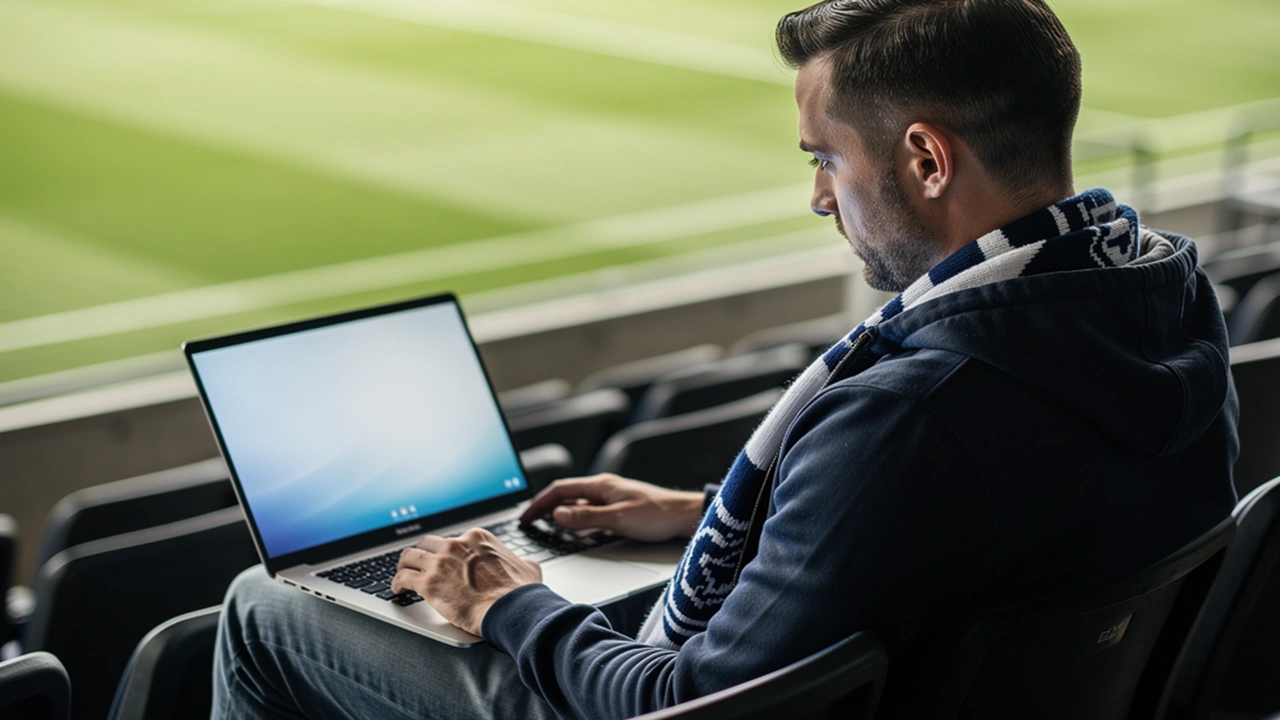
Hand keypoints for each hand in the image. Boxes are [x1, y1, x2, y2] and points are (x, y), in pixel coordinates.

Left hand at [391, 529, 540, 636]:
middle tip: (419, 565)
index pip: (452, 539)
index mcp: (477, 538)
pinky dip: (397, 583)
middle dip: (422, 554)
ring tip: (401, 574)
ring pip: (409, 556)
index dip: (446, 551)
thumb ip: (519, 561)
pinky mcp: (428, 583)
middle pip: (427, 543)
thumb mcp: (528, 566)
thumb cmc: (521, 592)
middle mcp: (456, 545)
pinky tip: (398, 590)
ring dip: (404, 565)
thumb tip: (523, 564)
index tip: (443, 560)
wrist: (511, 609)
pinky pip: (402, 578)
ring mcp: (440, 562)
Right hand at [520, 474, 704, 541]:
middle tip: (529, 522)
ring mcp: (611, 498)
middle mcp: (604, 488)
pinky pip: (589, 511)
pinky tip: (574, 528)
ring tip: (545, 525)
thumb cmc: (657, 515)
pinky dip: (575, 518)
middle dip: (544, 507)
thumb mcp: (618, 518)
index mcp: (600, 485)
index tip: (525, 517)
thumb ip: (587, 517)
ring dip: (559, 513)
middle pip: (565, 495)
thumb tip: (558, 516)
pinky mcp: (619, 508)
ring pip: (577, 503)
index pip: (560, 490)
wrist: (684, 516)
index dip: (539, 503)